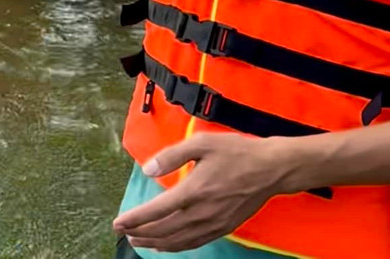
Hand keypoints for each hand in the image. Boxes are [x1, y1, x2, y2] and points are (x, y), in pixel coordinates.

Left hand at [112, 133, 295, 252]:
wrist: (271, 169)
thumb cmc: (236, 152)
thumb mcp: (201, 143)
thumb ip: (171, 156)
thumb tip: (147, 170)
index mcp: (193, 191)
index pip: (155, 211)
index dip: (134, 219)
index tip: (118, 223)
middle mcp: (201, 213)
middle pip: (163, 231)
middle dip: (139, 234)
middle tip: (124, 232)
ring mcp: (214, 224)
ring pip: (178, 241)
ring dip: (155, 244)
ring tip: (138, 242)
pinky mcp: (224, 228)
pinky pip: (195, 243)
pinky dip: (176, 246)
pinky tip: (167, 244)